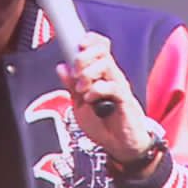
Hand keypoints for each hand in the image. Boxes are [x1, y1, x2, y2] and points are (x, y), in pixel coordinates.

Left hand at [55, 32, 154, 166]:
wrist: (119, 147)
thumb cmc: (104, 127)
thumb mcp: (79, 106)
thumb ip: (71, 87)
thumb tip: (61, 67)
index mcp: (102, 75)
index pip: (100, 47)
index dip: (90, 40)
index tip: (78, 45)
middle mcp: (112, 77)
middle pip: (101, 51)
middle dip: (83, 58)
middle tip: (76, 75)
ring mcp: (119, 87)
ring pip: (106, 64)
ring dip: (88, 74)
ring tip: (82, 90)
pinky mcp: (125, 100)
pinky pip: (112, 86)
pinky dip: (97, 90)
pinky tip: (91, 100)